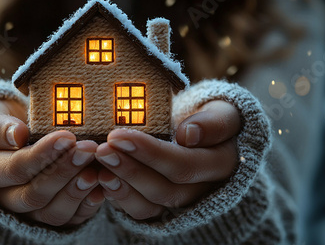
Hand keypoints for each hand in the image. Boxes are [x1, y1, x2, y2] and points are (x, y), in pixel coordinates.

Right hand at [0, 100, 104, 225]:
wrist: (15, 138)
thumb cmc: (4, 122)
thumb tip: (15, 135)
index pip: (14, 169)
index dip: (42, 155)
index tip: (66, 136)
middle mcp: (5, 199)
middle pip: (34, 196)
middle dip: (64, 172)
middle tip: (89, 149)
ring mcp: (29, 213)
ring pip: (52, 213)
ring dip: (77, 191)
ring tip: (96, 169)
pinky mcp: (52, 216)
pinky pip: (71, 219)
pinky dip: (88, 204)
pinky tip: (102, 184)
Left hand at [95, 100, 239, 219]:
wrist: (203, 134)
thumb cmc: (211, 119)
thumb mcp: (222, 112)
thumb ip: (214, 122)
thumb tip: (188, 135)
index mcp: (224, 165)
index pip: (186, 165)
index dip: (151, 154)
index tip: (119, 135)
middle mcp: (205, 190)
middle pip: (167, 189)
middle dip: (131, 169)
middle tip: (102, 149)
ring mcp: (184, 202)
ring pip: (153, 204)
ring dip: (123, 186)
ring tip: (100, 165)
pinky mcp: (165, 207)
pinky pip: (142, 211)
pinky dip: (120, 197)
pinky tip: (102, 177)